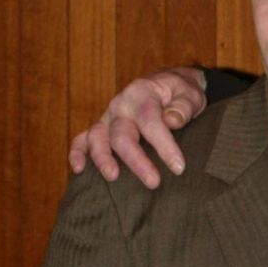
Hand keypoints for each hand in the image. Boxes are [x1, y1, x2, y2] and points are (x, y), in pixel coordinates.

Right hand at [67, 67, 208, 187]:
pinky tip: (78, 170)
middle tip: (153, 182)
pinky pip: (82, 139)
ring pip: (97, 138)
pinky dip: (77, 153)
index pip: (151, 122)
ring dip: (103, 158)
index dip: (164, 146)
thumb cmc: (181, 92)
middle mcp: (120, 105)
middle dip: (136, 161)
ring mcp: (108, 117)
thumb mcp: (190, 94)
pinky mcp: (102, 127)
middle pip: (122, 135)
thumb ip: (183, 107)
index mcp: (142, 94)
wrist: (167, 84)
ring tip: (113, 177)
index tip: (178, 167)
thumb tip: (172, 121)